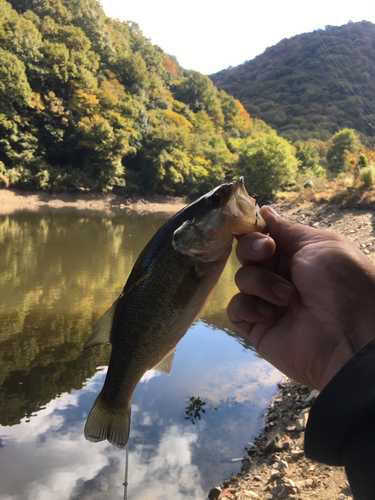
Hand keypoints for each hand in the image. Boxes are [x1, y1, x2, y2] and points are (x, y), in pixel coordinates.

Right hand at [227, 206, 374, 389]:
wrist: (352, 335)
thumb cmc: (342, 282)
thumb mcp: (319, 243)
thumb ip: (286, 229)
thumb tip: (263, 211)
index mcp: (296, 255)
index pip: (262, 236)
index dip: (254, 231)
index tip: (257, 229)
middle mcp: (279, 275)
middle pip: (246, 253)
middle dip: (252, 249)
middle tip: (268, 253)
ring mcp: (267, 302)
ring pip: (242, 278)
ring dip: (262, 283)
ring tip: (289, 298)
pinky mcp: (257, 327)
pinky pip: (236, 309)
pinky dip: (248, 307)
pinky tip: (270, 314)